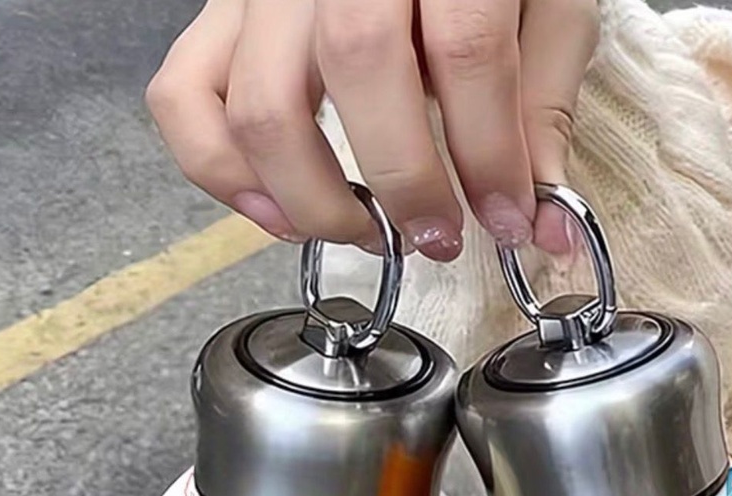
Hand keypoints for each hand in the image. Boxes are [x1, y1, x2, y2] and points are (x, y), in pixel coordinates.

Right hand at [145, 0, 598, 260]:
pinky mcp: (224, 15)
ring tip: (363, 231)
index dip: (489, 155)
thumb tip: (547, 224)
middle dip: (405, 182)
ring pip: (259, 102)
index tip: (509, 221)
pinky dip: (220, 171)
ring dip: (312, 196)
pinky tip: (278, 210)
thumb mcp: (545, 5)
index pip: (464, 49)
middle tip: (437, 236)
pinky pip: (184, 95)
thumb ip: (542, 105)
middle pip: (358, 68)